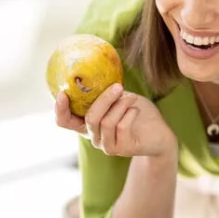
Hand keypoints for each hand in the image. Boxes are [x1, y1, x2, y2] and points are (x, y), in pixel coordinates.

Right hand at [55, 84, 175, 157]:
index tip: (63, 93)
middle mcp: (93, 136)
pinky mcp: (122, 149)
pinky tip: (136, 110)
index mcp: (87, 123)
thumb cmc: (136, 113)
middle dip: (103, 100)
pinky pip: (122, 127)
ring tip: (131, 97)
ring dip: (120, 105)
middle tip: (117, 86)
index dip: (59, 110)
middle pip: (90, 118)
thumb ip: (105, 90)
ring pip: (106, 122)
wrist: (159, 134)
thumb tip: (95, 68)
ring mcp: (107, 145)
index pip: (64, 121)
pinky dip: (130, 113)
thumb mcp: (118, 97)